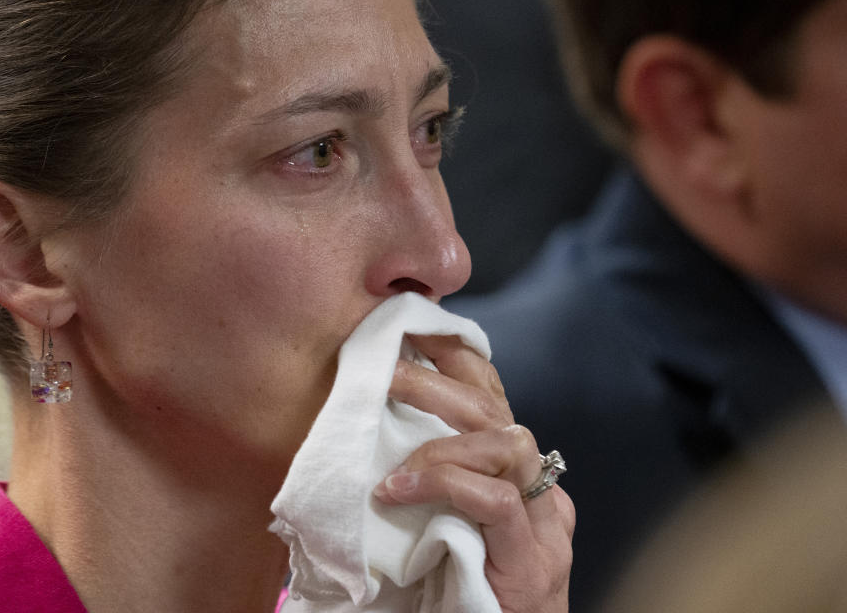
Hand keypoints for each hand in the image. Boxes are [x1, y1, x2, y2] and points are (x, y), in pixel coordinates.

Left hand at [372, 334, 573, 612]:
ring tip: (389, 443)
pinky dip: (444, 484)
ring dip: (441, 435)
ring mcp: (545, 528)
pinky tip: (398, 491)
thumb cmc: (462, 597)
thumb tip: (372, 439)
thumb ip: (432, 482)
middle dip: (440, 379)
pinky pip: (495, 500)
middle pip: (499, 411)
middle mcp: (541, 494)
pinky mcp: (533, 562)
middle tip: (387, 370)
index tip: (412, 331)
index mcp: (519, 479)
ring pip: (509, 443)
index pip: (496, 399)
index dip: (458, 357)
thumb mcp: (444, 525)